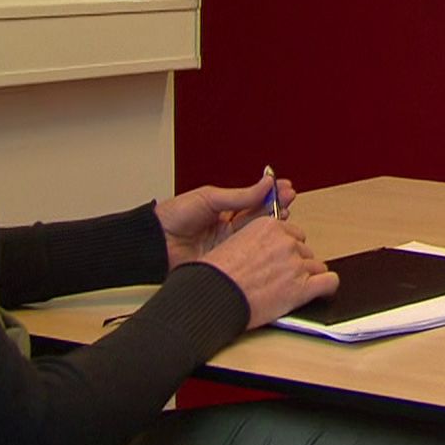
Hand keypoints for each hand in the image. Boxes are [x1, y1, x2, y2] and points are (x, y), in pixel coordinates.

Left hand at [155, 175, 298, 269]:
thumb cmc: (173, 216)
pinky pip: (248, 252)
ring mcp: (228, 244)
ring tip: (285, 212)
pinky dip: (261, 244)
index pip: (252, 201)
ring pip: (257, 234)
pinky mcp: (227, 260)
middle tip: (289, 197)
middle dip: (276, 206)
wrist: (154, 242)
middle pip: (258, 217)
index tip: (285, 187)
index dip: (269, 195)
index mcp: (223, 210)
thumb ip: (239, 195)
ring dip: (273, 223)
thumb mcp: (209, 198)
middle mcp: (228, 228)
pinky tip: (272, 237)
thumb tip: (264, 184)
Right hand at [200, 217, 339, 328]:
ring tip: (288, 289)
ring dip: (307, 277)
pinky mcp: (302, 287)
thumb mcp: (231, 242)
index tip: (279, 259)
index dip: (286, 248)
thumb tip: (264, 247)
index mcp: (268, 226)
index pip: (293, 233)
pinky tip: (320, 291)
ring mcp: (296, 264)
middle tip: (279, 277)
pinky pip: (329, 282)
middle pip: (305, 250)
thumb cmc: (214, 276)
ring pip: (317, 267)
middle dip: (295, 263)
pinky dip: (326, 287)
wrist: (210, 298)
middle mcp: (285, 242)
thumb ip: (254, 240)